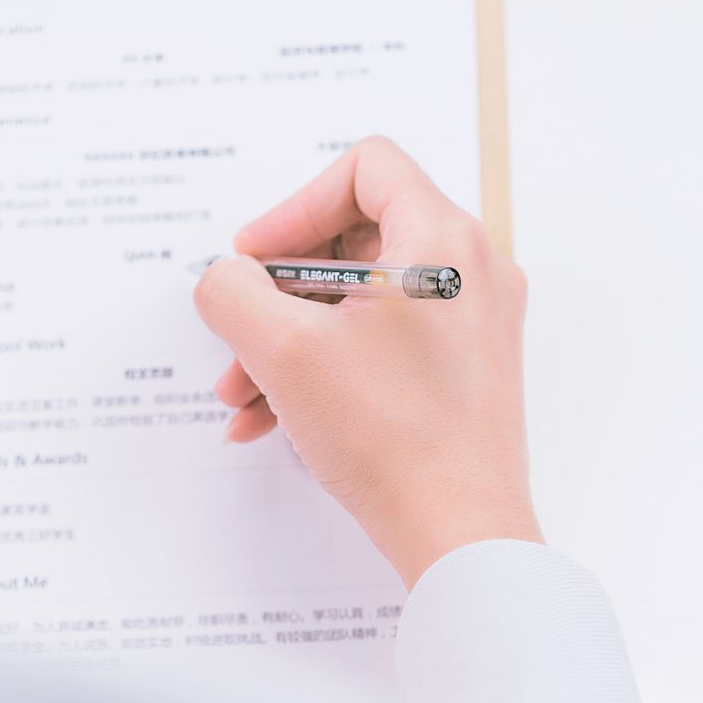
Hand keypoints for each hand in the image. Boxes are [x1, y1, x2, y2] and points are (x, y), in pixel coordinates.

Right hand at [194, 137, 542, 588]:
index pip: (365, 168)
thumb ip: (233, 291)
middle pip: (357, 239)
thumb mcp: (283, 351)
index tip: (255, 259)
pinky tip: (275, 421)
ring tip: (245, 394)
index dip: (295, 206)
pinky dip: (330, 368)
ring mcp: (476, 323)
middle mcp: (472, 270)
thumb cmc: (392, 439)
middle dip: (281, 290)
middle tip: (240, 331)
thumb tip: (226, 280)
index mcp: (442, 240)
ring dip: (293, 339)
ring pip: (364, 302)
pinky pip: (386, 344)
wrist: (460, 533)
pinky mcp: (468, 371)